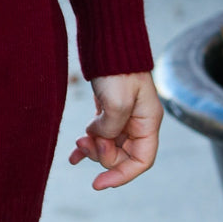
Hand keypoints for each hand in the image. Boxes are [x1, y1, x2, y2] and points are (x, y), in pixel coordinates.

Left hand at [68, 71, 162, 189]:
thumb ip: (110, 129)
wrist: (107, 38)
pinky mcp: (108, 107)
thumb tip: (99, 141)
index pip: (141, 160)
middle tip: (83, 144)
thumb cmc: (117, 68)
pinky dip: (88, 143)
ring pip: (109, 145)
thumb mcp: (117, 103)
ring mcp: (123, 114)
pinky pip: (100, 133)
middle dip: (102, 156)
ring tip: (77, 143)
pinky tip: (73, 154)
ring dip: (92, 148)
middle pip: (122, 155)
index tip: (98, 183)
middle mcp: (138, 121)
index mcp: (148, 121)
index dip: (122, 175)